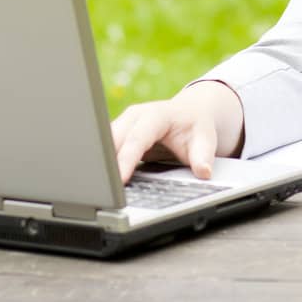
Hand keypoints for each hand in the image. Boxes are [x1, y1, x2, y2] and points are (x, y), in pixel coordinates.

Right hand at [110, 81, 245, 182]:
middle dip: (105, 162)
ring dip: (100, 164)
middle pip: (113, 139)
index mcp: (155, 115)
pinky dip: (102, 164)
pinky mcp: (118, 135)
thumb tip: (204, 171)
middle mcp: (134, 117)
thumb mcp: (205, 139)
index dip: (127, 159)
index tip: (120, 180)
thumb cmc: (195, 126)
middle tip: (100, 188)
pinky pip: (105, 149)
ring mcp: (123, 124)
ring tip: (97, 187)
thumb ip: (203, 155)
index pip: (137, 138)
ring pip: (104, 143)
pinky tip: (100, 182)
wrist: (190, 113)